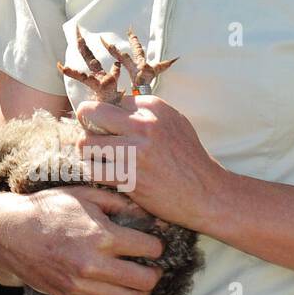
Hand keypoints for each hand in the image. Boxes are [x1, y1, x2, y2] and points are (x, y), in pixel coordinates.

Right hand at [0, 186, 163, 294]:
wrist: (10, 232)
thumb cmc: (47, 209)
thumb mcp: (83, 195)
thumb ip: (117, 202)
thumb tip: (147, 211)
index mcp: (101, 235)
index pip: (150, 248)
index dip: (156, 244)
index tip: (152, 243)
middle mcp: (94, 263)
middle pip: (145, 280)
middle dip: (154, 272)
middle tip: (150, 265)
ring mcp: (81, 285)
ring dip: (140, 293)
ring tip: (136, 282)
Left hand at [74, 94, 228, 228]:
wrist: (208, 194)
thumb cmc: (189, 159)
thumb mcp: (173, 122)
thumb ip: (145, 112)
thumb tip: (112, 106)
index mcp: (153, 107)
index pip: (109, 100)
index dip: (105, 114)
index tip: (108, 127)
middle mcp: (143, 126)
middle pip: (90, 112)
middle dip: (85, 124)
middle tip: (92, 136)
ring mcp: (135, 152)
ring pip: (86, 142)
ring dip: (88, 151)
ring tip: (99, 158)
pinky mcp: (129, 177)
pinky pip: (93, 169)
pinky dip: (94, 172)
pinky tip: (105, 174)